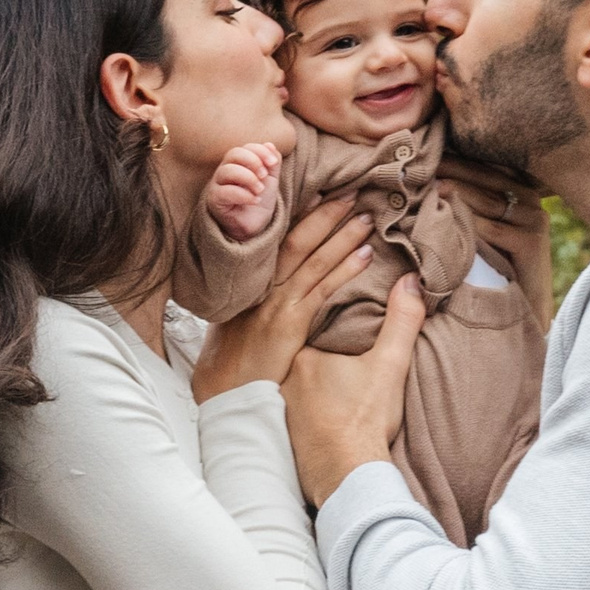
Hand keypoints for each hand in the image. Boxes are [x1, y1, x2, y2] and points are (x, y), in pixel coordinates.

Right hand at [191, 196, 373, 401]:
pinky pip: (322, 289)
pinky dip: (345, 269)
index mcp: (247, 284)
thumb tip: (262, 291)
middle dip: (324, 214)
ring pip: (313, 258)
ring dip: (342, 234)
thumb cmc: (226, 367)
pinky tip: (365, 255)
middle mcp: (260, 287)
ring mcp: (275, 303)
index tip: (317, 195)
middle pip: (295, 240)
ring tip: (365, 216)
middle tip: (349, 192)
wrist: (224, 396)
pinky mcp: (289, 324)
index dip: (297, 217)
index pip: (274, 241)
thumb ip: (249, 303)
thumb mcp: (230, 325)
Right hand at [204, 142, 282, 241]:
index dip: (259, 151)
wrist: (255, 225)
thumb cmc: (259, 199)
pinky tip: (255, 200)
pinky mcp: (214, 200)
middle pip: (233, 154)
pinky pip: (224, 192)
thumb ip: (272, 162)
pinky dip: (244, 195)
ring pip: (227, 171)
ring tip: (260, 190)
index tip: (273, 162)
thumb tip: (270, 145)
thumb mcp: (271, 179)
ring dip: (249, 178)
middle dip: (253, 161)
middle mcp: (225, 170)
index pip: (245, 147)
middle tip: (264, 176)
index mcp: (238, 163)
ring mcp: (217, 185)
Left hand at [283, 273, 424, 505]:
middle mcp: (282, 380)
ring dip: (311, 388)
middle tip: (345, 370)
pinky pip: (291, 413)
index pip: (312, 327)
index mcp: (302, 356)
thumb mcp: (390, 365)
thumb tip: (410, 281)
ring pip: (295, 387)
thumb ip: (401, 320)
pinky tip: (323, 418)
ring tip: (335, 393)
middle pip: (302, 357)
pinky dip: (305, 412)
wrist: (347, 476)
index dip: (332, 328)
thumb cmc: (365, 421)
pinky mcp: (281, 435)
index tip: (350, 337)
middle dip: (321, 360)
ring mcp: (278, 409)